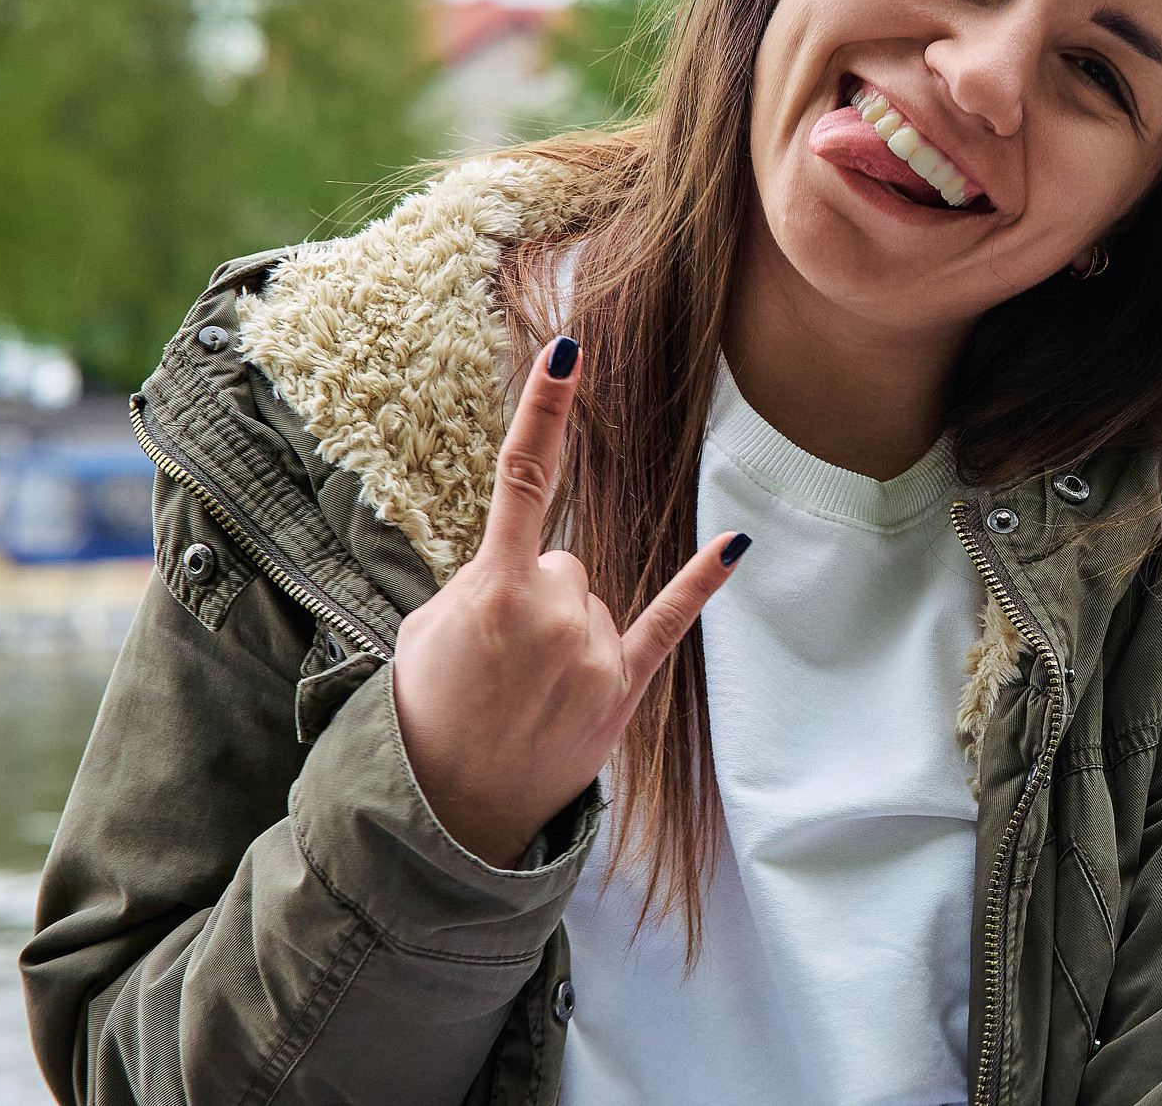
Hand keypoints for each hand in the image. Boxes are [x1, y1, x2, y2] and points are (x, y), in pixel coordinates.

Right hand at [392, 336, 749, 868]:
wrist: (443, 812)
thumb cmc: (426, 712)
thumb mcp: (428, 629)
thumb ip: (481, 581)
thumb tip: (525, 567)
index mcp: (492, 587)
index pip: (523, 476)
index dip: (546, 408)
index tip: (572, 348)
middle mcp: (553, 611)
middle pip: (561, 559)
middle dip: (530, 597)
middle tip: (494, 662)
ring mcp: (592, 651)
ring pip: (590, 597)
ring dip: (562, 632)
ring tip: (522, 691)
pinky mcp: (623, 688)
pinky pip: (669, 622)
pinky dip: (701, 584)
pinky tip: (735, 546)